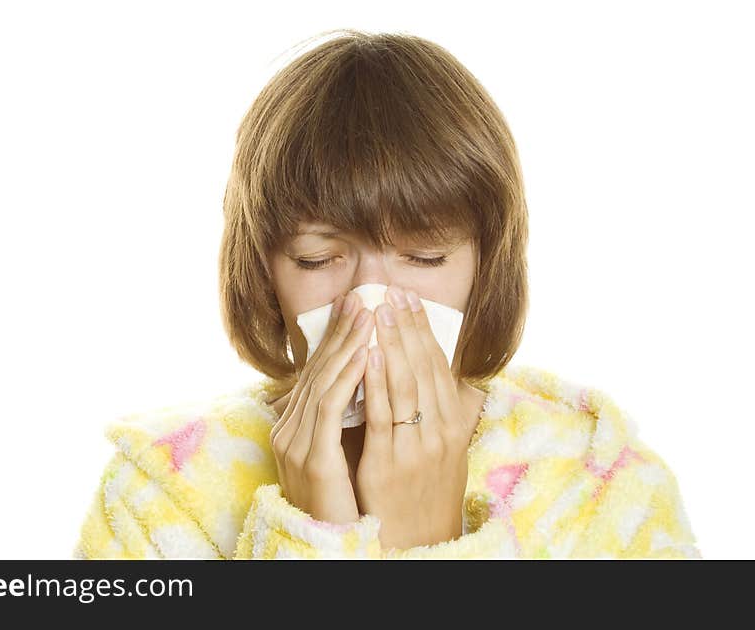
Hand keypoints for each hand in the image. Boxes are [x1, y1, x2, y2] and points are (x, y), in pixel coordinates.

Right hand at [269, 290, 374, 524]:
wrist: (330, 548)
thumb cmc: (342, 505)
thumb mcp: (339, 456)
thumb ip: (345, 422)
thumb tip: (366, 386)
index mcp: (296, 428)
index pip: (318, 374)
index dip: (337, 340)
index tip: (357, 310)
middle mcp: (289, 430)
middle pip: (318, 371)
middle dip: (342, 333)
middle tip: (363, 298)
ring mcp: (296, 443)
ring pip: (325, 382)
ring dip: (348, 345)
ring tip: (368, 314)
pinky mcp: (312, 459)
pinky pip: (331, 409)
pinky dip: (349, 378)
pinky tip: (366, 354)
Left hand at [356, 286, 478, 549]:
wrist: (422, 539)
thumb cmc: (429, 489)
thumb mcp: (450, 449)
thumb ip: (452, 412)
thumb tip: (462, 378)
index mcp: (453, 423)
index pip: (437, 365)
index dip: (422, 329)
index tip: (409, 298)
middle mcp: (440, 430)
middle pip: (422, 367)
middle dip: (405, 326)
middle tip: (390, 292)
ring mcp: (416, 446)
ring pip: (404, 385)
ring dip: (391, 343)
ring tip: (378, 311)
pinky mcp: (389, 462)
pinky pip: (382, 415)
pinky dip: (376, 381)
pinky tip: (369, 354)